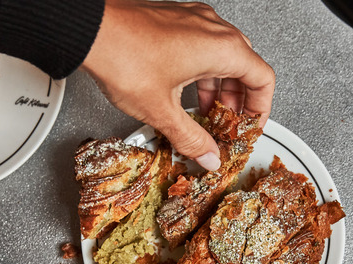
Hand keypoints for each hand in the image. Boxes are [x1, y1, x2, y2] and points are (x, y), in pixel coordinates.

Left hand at [81, 0, 274, 170]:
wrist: (89, 29)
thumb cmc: (123, 56)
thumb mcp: (161, 111)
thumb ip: (191, 138)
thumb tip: (208, 155)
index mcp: (222, 48)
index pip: (263, 79)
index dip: (261, 109)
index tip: (250, 126)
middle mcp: (213, 28)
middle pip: (245, 67)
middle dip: (238, 101)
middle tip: (228, 124)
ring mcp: (194, 20)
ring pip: (223, 55)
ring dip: (219, 87)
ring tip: (206, 112)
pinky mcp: (176, 19)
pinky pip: (203, 46)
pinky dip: (202, 71)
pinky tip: (185, 91)